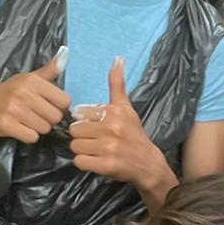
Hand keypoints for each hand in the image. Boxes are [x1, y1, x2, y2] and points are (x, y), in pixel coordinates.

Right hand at [0, 47, 69, 141]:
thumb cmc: (6, 92)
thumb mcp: (26, 78)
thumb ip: (48, 71)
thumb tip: (65, 53)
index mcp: (32, 81)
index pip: (64, 101)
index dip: (58, 107)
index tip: (48, 106)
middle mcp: (24, 93)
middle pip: (56, 117)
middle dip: (48, 120)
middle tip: (36, 116)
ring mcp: (15, 110)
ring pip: (45, 129)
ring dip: (38, 129)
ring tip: (26, 122)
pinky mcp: (7, 125)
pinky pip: (32, 138)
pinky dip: (28, 137)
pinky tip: (20, 129)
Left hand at [70, 56, 168, 193]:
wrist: (148, 163)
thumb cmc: (134, 134)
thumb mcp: (126, 108)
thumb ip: (117, 85)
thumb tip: (117, 58)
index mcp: (114, 111)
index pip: (79, 113)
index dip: (84, 122)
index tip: (96, 127)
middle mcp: (111, 128)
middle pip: (75, 131)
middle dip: (82, 137)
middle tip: (96, 141)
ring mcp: (109, 148)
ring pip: (75, 147)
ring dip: (82, 151)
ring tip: (96, 151)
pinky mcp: (106, 165)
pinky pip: (79, 162)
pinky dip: (85, 163)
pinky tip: (96, 161)